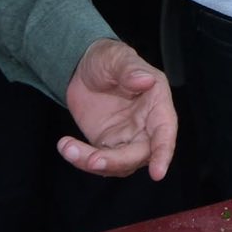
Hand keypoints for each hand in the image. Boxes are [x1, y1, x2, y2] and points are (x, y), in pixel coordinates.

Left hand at [58, 38, 176, 179]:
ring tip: (68, 148)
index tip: (158, 173)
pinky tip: (66, 146)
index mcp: (157, 102)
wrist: (83, 68)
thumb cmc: (107, 58)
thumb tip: (145, 81)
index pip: (165, 130)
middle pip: (140, 154)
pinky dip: (81, 159)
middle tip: (92, 160)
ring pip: (119, 163)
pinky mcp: (107, 145)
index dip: (163, 152)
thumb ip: (131, 69)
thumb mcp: (117, 58)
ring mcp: (126, 137)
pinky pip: (98, 161)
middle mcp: (146, 124)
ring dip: (94, 162)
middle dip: (117, 161)